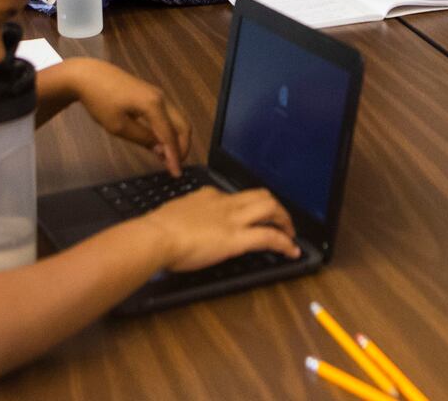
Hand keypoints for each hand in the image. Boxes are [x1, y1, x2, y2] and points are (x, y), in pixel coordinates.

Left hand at [63, 58, 191, 175]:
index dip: (174, 156)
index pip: (170, 135)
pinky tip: (161, 141)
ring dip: (177, 138)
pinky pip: (168, 115)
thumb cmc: (100, 101)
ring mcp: (158, 94)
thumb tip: (162, 151)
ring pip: (177, 119)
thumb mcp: (118, 126)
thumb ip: (143, 138)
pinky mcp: (152, 94)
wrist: (88, 75)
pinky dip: (170, 129)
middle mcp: (162, 98)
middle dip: (183, 147)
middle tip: (176, 165)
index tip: (176, 174)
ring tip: (170, 157)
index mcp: (154, 106)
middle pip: (182, 125)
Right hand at [142, 188, 299, 270]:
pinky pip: (269, 237)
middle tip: (282, 221)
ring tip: (291, 234)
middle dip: (276, 207)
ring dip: (285, 220)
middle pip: (261, 195)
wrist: (156, 236)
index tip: (248, 215)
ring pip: (271, 208)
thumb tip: (183, 225)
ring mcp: (233, 220)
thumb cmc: (157, 230)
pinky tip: (291, 251)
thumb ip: (184, 216)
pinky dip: (284, 243)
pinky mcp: (237, 238)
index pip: (236, 196)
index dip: (247, 206)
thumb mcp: (173, 214)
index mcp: (209, 196)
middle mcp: (225, 203)